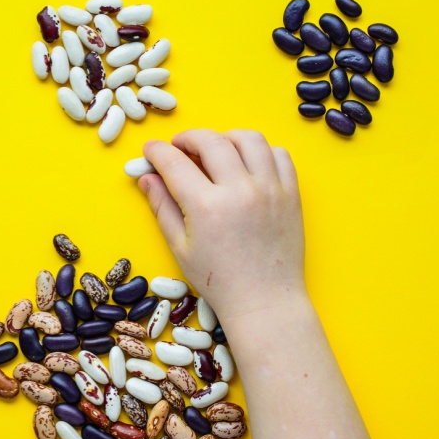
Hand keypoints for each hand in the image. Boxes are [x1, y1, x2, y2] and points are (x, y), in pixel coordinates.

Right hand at [139, 129, 305, 319]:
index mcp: (207, 207)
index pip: (175, 162)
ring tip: (215, 150)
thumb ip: (162, 207)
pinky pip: (278, 154)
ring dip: (226, 137)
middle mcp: (240, 191)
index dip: (157, 151)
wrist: (265, 301)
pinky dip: (260, 151)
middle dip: (188, 137)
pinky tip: (247, 163)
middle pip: (211, 141)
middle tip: (179, 147)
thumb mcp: (180, 248)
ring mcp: (270, 189)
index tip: (151, 150)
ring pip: (248, 139)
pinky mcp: (291, 194)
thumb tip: (147, 178)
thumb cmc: (220, 281)